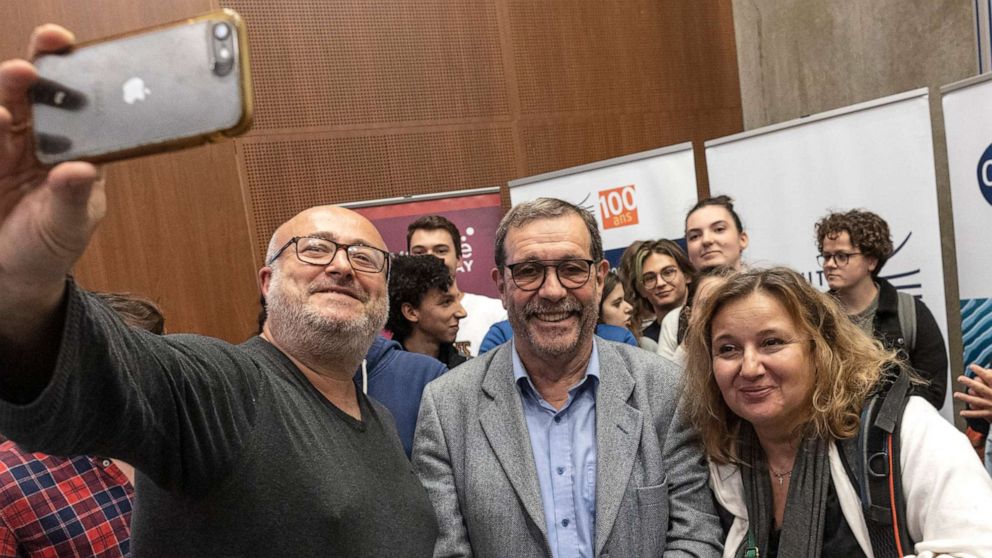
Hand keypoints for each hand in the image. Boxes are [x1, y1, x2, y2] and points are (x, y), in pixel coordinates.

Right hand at [0, 25, 103, 342]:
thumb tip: (81, 170)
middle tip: (25, 72)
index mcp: (70, 145)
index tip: (62, 46)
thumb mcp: (70, 225)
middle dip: (24, 77)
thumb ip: (74, 197)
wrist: (12, 278)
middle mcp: (31, 138)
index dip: (65, 67)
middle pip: (24, 94)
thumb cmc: (51, 246)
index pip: (70, 98)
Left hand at [955, 364, 991, 422]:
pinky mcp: (990, 414)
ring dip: (965, 398)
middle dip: (969, 382)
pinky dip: (970, 414)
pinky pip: (978, 414)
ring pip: (976, 401)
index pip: (989, 378)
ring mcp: (991, 405)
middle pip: (980, 388)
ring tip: (956, 394)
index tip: (972, 366)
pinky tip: (962, 412)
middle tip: (960, 378)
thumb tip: (988, 371)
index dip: (980, 371)